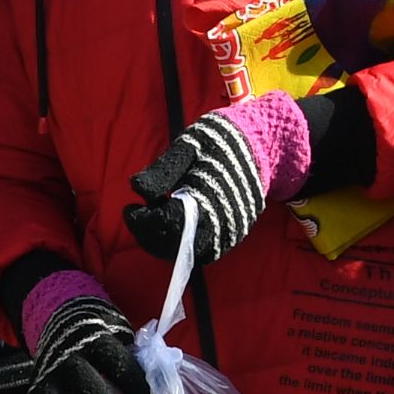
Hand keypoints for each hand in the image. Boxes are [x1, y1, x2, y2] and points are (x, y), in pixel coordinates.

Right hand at [21, 276, 154, 393]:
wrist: (64, 327)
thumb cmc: (105, 345)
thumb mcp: (124, 344)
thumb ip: (143, 367)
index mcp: (99, 341)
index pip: (121, 366)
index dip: (138, 393)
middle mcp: (69, 356)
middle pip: (88, 385)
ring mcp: (47, 374)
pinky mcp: (32, 390)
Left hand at [124, 90, 308, 262]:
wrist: (263, 142)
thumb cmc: (221, 140)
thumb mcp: (188, 146)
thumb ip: (162, 171)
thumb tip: (137, 190)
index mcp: (204, 198)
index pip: (165, 224)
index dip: (141, 221)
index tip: (130, 208)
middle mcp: (219, 222)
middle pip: (174, 246)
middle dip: (149, 235)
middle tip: (138, 215)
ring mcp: (230, 231)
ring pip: (190, 253)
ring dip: (166, 242)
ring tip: (155, 218)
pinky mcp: (235, 234)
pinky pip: (206, 250)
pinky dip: (185, 243)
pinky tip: (175, 224)